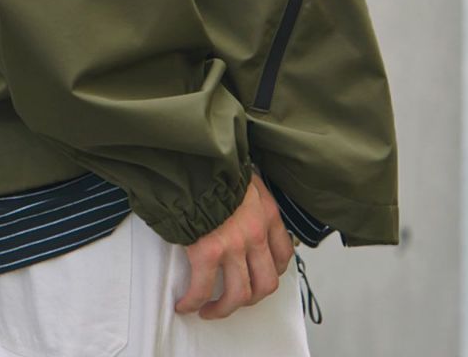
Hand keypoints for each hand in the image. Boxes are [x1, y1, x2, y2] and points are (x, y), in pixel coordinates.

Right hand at [173, 167, 295, 320]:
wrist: (193, 158)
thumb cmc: (213, 164)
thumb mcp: (244, 178)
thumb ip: (248, 199)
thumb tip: (237, 212)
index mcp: (267, 214)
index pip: (283, 255)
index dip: (271, 273)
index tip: (258, 277)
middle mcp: (256, 233)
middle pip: (265, 283)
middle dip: (249, 299)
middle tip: (233, 300)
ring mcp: (233, 245)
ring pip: (238, 295)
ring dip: (222, 309)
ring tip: (208, 309)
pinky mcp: (208, 251)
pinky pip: (202, 289)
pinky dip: (193, 301)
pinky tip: (185, 304)